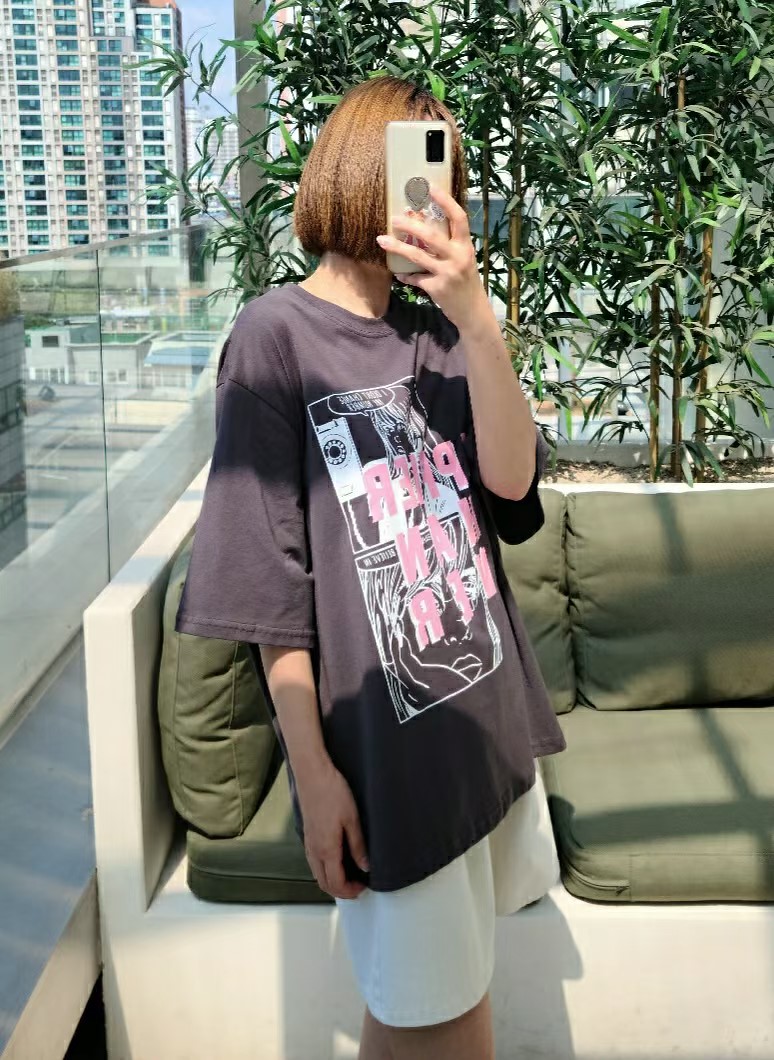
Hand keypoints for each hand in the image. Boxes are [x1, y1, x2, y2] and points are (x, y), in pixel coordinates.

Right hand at [295, 754, 369, 899]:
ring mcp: (308, 842)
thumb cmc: (331, 791)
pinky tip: (336, 861)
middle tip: (357, 888)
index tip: (364, 888)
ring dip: (332, 881)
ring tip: (349, 876)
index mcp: (326, 848)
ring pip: (317, 874)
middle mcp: (314, 850)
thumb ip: (358, 845)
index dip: (350, 891)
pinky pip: (313, 861)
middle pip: (324, 883)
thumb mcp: (352, 818)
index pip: (336, 883)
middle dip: (341, 891)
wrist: (312, 773)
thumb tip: (365, 866)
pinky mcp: (307, 834)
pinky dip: (325, 870)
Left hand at [375, 183, 490, 332]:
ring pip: (418, 256)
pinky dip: (405, 275)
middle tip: (394, 218)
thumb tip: (424, 227)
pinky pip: (415, 278)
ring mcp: (447, 273)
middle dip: (411, 225)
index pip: (459, 218)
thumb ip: (450, 245)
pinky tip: (399, 274)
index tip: (431, 186)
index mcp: (466, 246)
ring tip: (382, 239)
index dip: (445, 201)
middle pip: (432, 236)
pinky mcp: (437, 288)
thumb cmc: (465, 281)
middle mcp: (458, 257)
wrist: (472, 311)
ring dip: (398, 247)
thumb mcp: (464, 259)